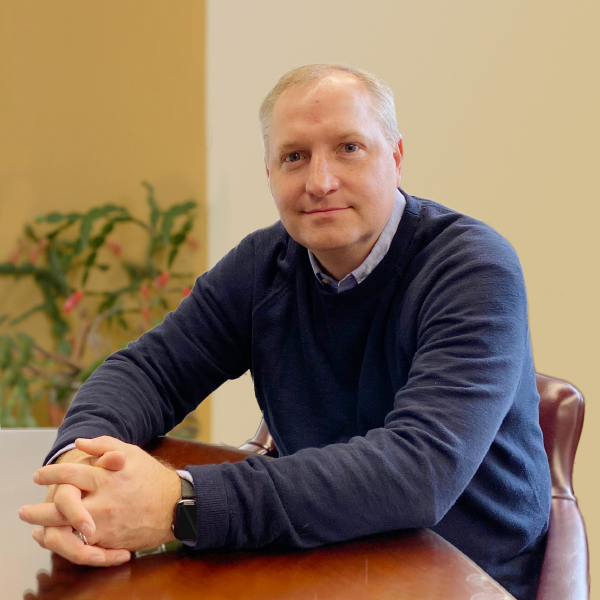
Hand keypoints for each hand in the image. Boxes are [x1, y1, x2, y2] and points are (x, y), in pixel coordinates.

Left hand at [20, 436, 181, 565]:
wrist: (175, 506)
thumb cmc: (151, 477)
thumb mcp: (132, 453)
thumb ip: (105, 445)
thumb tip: (80, 443)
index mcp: (107, 477)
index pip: (69, 473)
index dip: (50, 474)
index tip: (38, 476)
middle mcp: (103, 501)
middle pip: (61, 505)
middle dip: (37, 510)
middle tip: (24, 511)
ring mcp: (105, 523)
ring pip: (65, 530)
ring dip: (45, 530)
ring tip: (35, 528)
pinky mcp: (109, 541)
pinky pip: (79, 545)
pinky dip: (63, 543)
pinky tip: (55, 539)